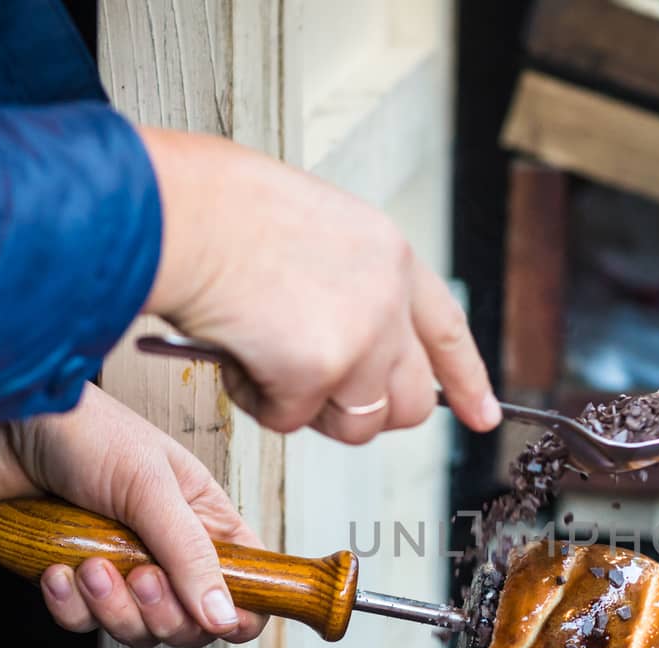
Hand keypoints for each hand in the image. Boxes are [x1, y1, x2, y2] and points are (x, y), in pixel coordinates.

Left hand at [0, 385, 268, 647]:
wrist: (2, 428)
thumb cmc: (84, 431)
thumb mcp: (150, 486)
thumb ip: (191, 554)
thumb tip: (224, 615)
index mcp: (203, 521)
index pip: (246, 585)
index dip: (239, 612)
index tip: (218, 617)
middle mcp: (166, 551)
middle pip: (189, 624)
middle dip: (162, 612)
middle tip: (140, 575)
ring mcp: (120, 569)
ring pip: (135, 630)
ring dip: (110, 606)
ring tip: (90, 563)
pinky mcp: (74, 581)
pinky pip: (82, 622)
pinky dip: (68, 604)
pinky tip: (57, 567)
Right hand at [139, 126, 501, 441]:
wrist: (178, 212)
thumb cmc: (218, 213)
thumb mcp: (315, 232)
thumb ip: (348, 289)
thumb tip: (349, 355)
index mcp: (392, 256)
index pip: (448, 332)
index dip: (465, 379)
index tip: (481, 414)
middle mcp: (390, 300)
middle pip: (410, 401)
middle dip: (366, 414)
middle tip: (312, 396)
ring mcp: (361, 338)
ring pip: (356, 423)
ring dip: (305, 410)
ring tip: (261, 360)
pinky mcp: (319, 371)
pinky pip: (291, 421)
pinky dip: (258, 402)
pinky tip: (236, 354)